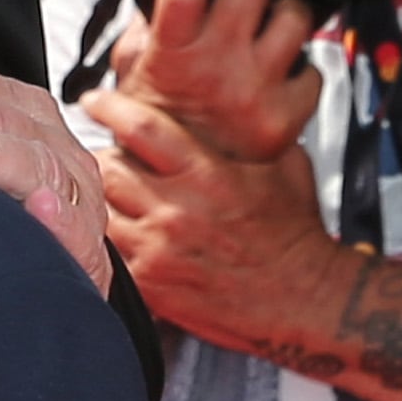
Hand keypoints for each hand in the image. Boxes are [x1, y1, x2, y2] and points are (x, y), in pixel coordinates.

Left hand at [84, 84, 355, 355]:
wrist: (306, 299)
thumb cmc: (296, 237)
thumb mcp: (285, 169)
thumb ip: (250, 139)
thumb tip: (230, 113)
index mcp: (208, 175)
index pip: (142, 128)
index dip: (110, 107)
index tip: (95, 101)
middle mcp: (178, 210)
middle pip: (106, 168)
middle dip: (98, 156)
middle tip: (101, 154)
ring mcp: (159, 250)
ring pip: (98, 211)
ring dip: (98, 199)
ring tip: (106, 195)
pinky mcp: (152, 286)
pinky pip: (106, 254)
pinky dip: (105, 240)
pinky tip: (117, 233)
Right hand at [102, 0, 320, 160]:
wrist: (182, 191)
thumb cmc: (162, 125)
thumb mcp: (136, 72)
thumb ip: (147, 21)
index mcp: (171, 54)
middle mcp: (215, 69)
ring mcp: (255, 92)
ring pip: (293, 17)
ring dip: (285, 11)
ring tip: (271, 24)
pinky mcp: (285, 117)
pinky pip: (315, 68)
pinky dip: (304, 66)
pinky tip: (284, 71)